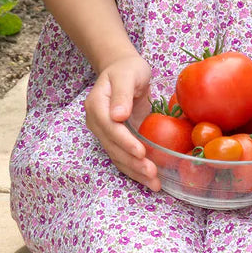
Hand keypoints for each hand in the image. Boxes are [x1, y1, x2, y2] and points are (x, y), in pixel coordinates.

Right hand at [84, 54, 160, 190]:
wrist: (123, 69)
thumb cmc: (127, 69)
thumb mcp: (127, 74)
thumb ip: (123, 93)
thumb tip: (118, 116)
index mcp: (96, 105)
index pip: (109, 127)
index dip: (124, 142)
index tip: (140, 152)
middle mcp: (97, 122)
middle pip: (113, 147)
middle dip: (132, 162)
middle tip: (152, 173)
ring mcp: (105, 133)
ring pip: (118, 157)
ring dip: (135, 172)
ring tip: (154, 183)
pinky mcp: (116, 139)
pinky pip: (124, 157)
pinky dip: (136, 170)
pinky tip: (150, 180)